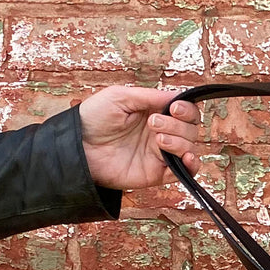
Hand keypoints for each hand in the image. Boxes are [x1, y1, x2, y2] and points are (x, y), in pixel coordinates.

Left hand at [77, 85, 203, 190]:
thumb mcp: (121, 96)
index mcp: (155, 113)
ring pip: (189, 149)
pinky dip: (191, 166)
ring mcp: (159, 154)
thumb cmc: (93, 118)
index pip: (186, 112)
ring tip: (157, 139)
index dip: (186, 110)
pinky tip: (185, 159)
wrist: (78, 147)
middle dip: (177, 125)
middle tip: (153, 124)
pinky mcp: (156, 174)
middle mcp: (161, 133)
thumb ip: (151, 96)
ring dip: (180, 142)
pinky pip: (184, 172)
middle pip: (191, 129)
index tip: (174, 108)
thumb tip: (178, 96)